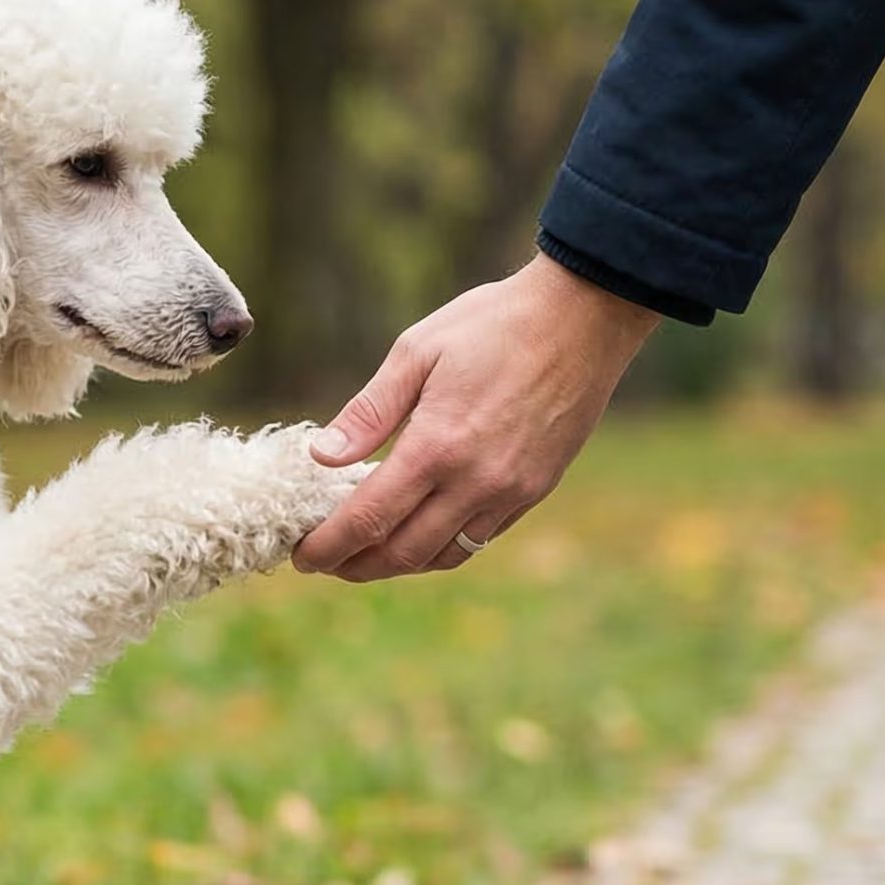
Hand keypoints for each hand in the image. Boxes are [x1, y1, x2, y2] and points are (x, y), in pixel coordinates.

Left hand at [293, 254, 659, 581]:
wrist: (583, 318)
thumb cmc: (493, 325)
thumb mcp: (416, 352)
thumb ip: (367, 412)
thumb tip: (321, 456)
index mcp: (437, 446)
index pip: (368, 518)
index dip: (328, 546)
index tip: (301, 556)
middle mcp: (475, 482)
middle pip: (401, 552)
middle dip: (354, 566)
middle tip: (323, 562)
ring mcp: (510, 492)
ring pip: (441, 556)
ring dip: (395, 566)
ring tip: (362, 557)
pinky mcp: (534, 491)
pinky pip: (477, 540)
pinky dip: (438, 550)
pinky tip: (416, 536)